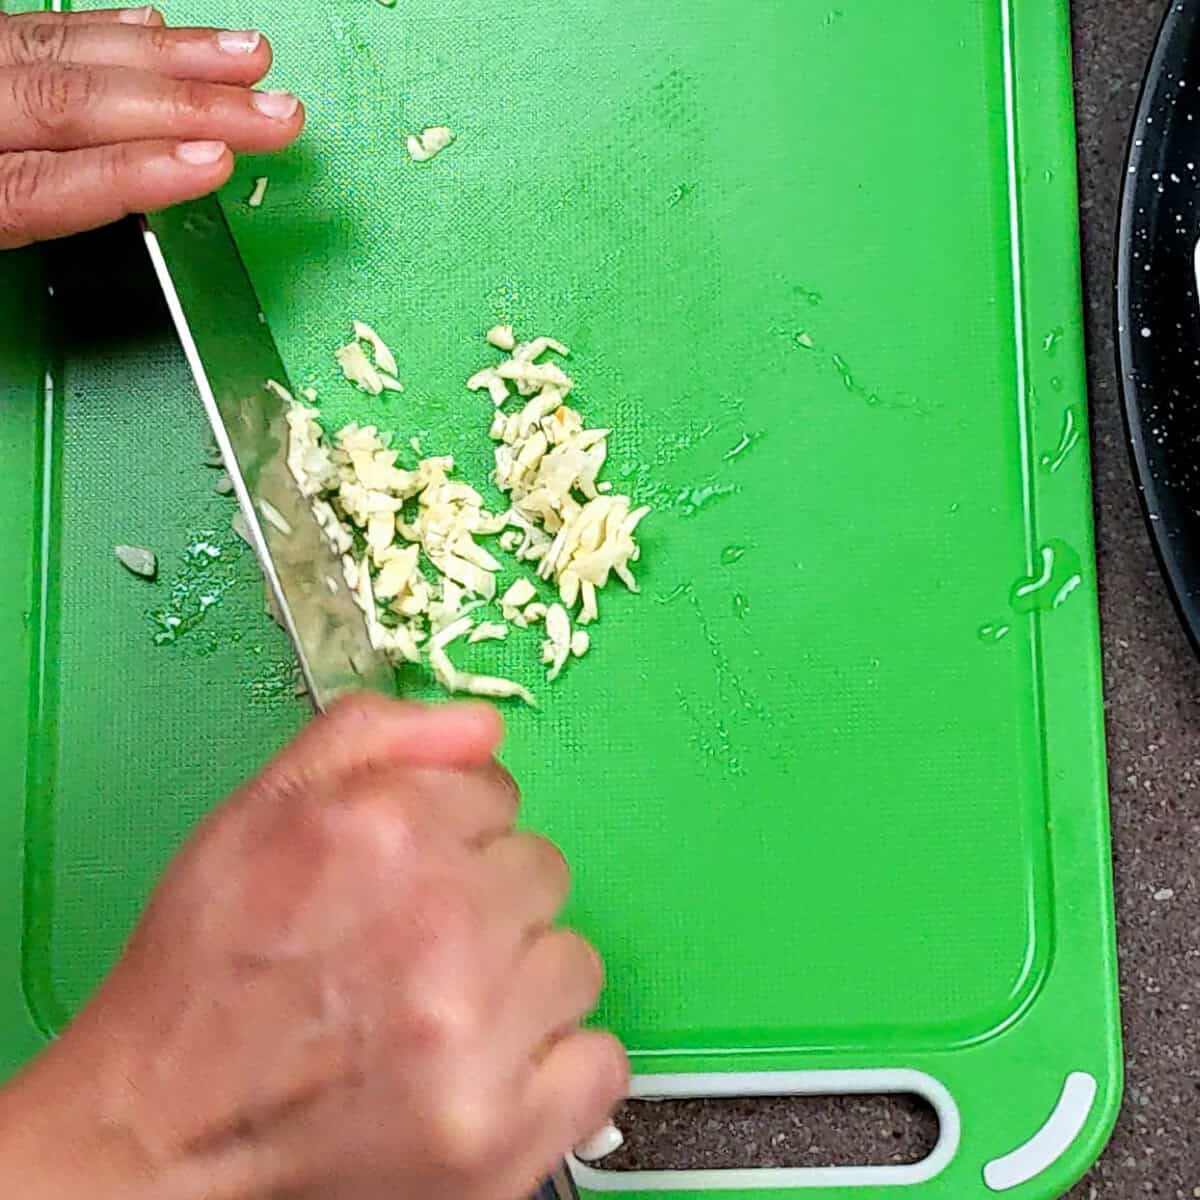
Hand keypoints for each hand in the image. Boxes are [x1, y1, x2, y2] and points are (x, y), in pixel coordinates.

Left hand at [0, 5, 302, 248]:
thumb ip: (8, 213)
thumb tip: (95, 205)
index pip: (44, 183)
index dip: (134, 173)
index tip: (216, 163)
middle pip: (69, 104)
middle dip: (186, 106)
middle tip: (274, 113)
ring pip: (61, 52)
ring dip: (171, 58)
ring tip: (249, 59)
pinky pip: (36, 29)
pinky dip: (110, 31)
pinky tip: (160, 32)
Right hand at [0, 695, 625, 1199]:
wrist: (156, 1142)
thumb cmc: (203, 976)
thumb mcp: (255, 814)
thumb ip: (372, 737)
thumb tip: (481, 725)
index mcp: (383, 831)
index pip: (497, 791)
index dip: (449, 832)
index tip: (410, 873)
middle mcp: (440, 925)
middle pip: (541, 871)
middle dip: (485, 901)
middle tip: (413, 950)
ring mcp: (477, 1037)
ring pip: (572, 963)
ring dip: (519, 983)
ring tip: (438, 1015)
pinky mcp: (502, 1134)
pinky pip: (598, 1061)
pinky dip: (553, 1066)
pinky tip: (483, 1067)